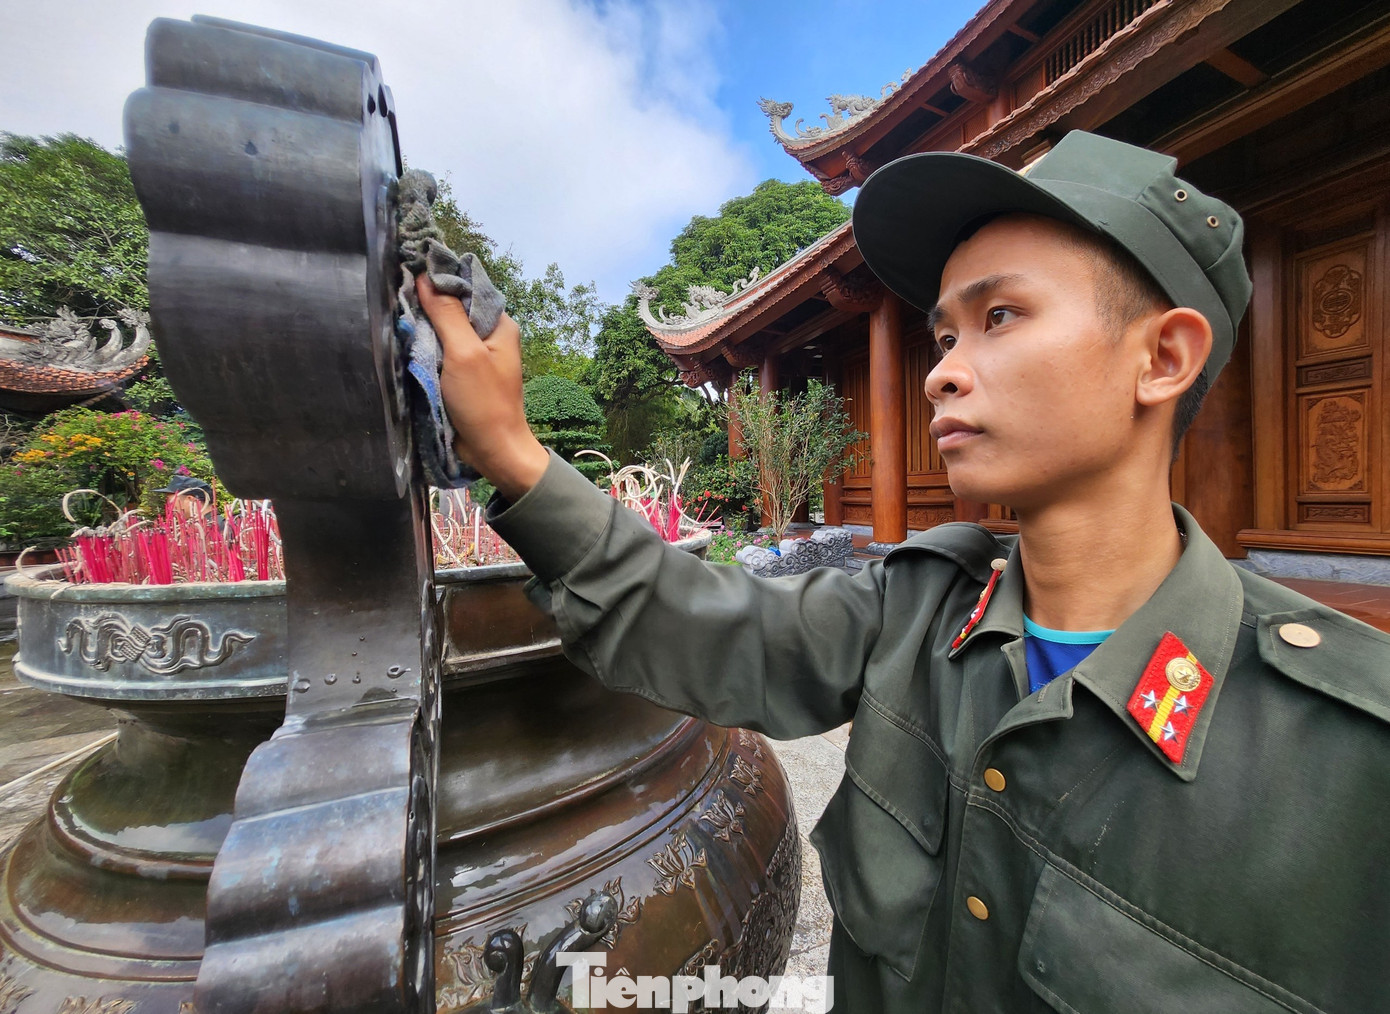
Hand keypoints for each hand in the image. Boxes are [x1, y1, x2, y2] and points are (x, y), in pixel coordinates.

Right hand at [415, 273, 548, 500]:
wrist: (493, 450)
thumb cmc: (484, 402)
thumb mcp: (464, 353)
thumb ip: (446, 315)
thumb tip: (425, 279)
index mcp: (499, 324)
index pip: (468, 286)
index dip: (441, 278)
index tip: (410, 270)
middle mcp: (489, 335)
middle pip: (454, 306)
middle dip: (428, 302)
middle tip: (397, 295)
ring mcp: (475, 354)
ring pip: (444, 328)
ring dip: (424, 325)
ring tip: (397, 314)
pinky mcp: (462, 372)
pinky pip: (440, 350)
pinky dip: (425, 346)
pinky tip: (407, 340)